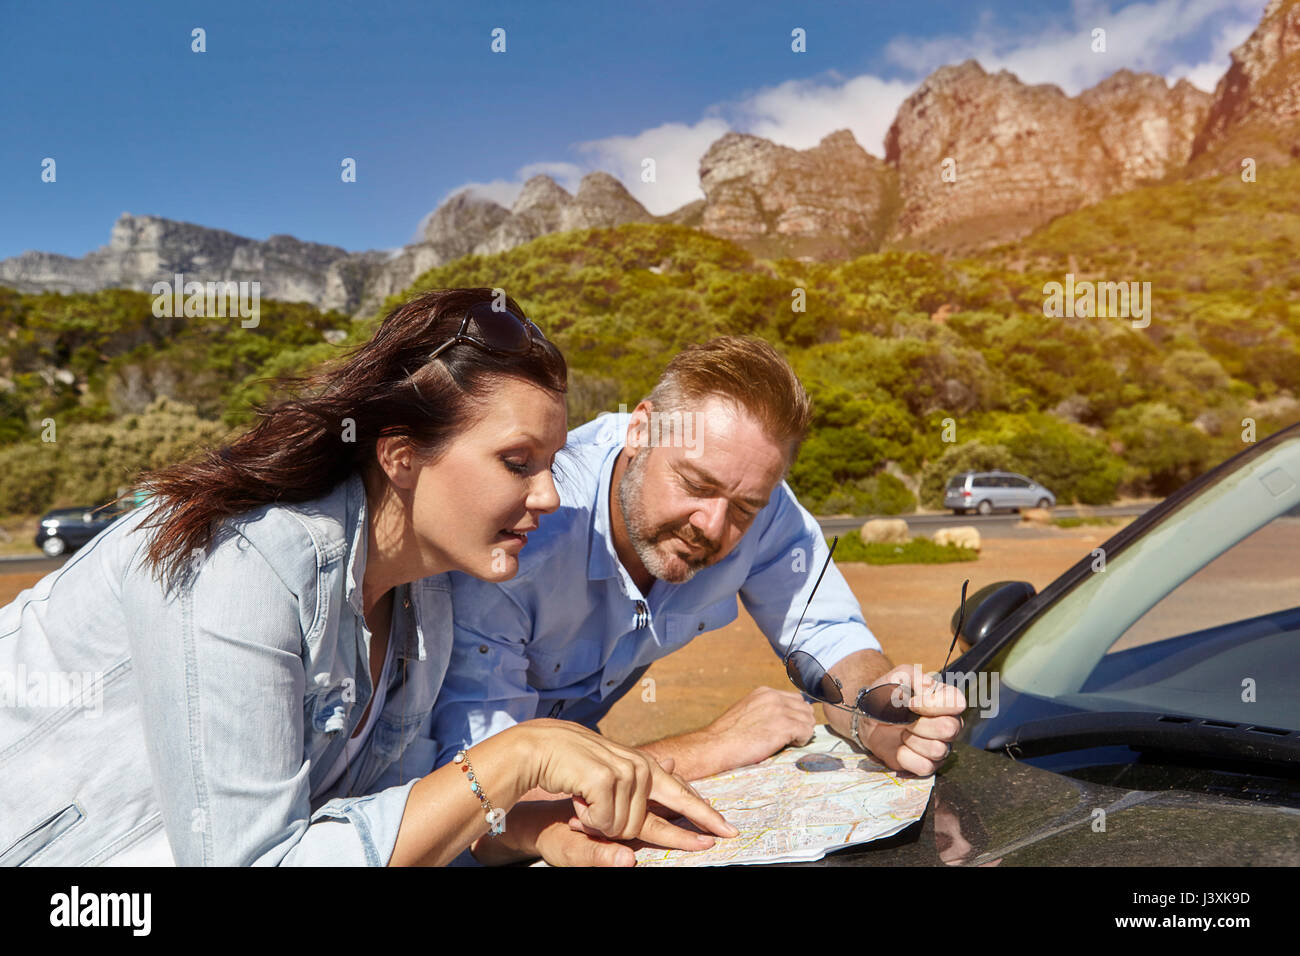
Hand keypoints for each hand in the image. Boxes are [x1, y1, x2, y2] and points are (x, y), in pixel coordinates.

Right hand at [516, 719, 737, 844]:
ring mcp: (625, 773)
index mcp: (644, 768)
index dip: (704, 816)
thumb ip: (643, 774)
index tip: (729, 832)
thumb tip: (678, 764)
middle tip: (598, 821)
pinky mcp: (606, 780)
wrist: (535, 751)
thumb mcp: (610, 774)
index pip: (681, 796)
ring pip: (623, 828)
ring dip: (596, 823)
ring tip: (580, 802)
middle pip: (648, 825)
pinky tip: (575, 800)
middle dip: (623, 832)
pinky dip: (586, 819)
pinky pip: (604, 823)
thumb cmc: (572, 767)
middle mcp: (640, 769)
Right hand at [701, 686, 816, 771]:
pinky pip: (806, 731)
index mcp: (764, 692)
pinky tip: (789, 745)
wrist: (716, 745)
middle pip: (804, 707)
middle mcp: (774, 697)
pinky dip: (801, 740)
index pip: (795, 698)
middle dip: (802, 722)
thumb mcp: (746, 711)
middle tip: (791, 737)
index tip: (789, 727)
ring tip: (789, 742)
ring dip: (802, 732)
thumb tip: (781, 718)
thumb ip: (764, 709)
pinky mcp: (784, 726)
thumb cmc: (728, 735)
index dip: (795, 714)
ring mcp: (780, 711)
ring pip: (808, 719)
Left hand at [863, 665, 966, 775]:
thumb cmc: (886, 696)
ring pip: (938, 750)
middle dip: (920, 725)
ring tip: (902, 732)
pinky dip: (907, 757)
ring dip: (912, 740)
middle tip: (904, 720)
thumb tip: (929, 686)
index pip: (957, 702)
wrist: (868, 719)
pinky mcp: (928, 764)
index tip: (911, 703)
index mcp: (945, 700)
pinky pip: (926, 767)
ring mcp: (941, 745)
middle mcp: (949, 723)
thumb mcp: (896, 677)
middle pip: (949, 729)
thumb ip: (913, 676)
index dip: (933, 704)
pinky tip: (900, 748)